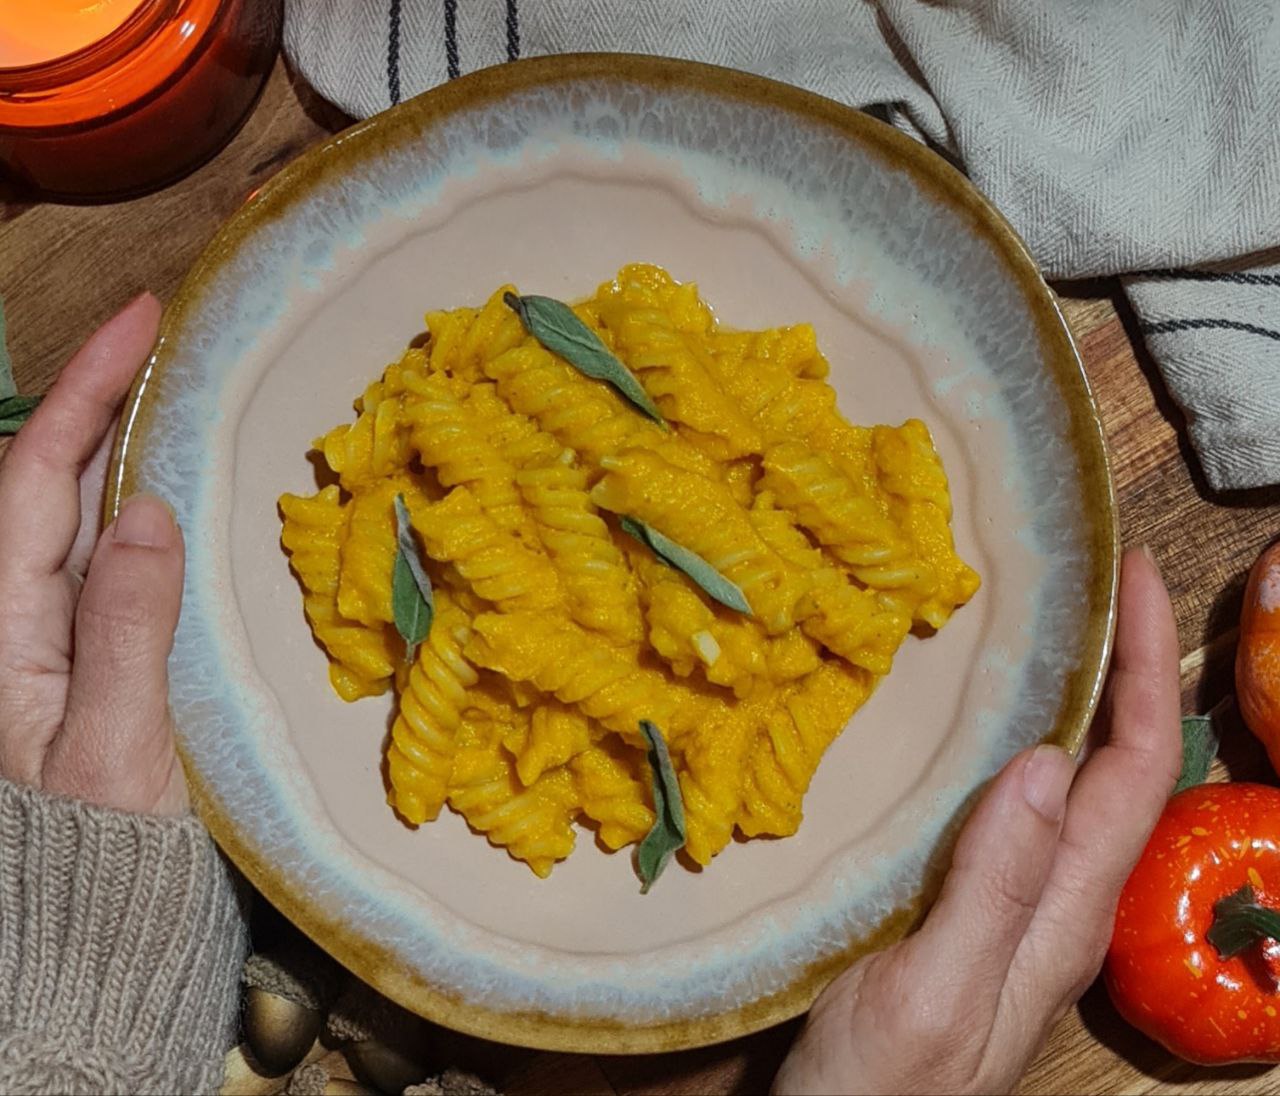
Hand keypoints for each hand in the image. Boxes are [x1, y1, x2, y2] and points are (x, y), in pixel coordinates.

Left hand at [0, 294, 188, 815]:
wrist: (87, 939)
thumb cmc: (97, 859)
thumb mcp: (115, 747)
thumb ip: (125, 630)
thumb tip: (149, 511)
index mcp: (4, 630)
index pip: (38, 476)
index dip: (85, 388)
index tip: (140, 319)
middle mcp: (16, 621)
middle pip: (48, 480)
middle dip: (97, 398)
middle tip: (163, 339)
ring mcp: (50, 640)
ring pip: (77, 517)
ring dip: (118, 445)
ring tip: (170, 393)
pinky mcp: (88, 662)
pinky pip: (108, 563)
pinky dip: (139, 508)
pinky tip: (174, 491)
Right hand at [773, 548, 1180, 1094]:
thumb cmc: (880, 1089)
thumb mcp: (935, 992)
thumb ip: (995, 887)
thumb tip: (1045, 759)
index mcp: (1064, 915)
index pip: (1134, 772)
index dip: (1146, 671)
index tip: (1133, 580)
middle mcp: (1056, 903)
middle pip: (1120, 769)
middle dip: (1128, 669)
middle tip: (1100, 586)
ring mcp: (1014, 907)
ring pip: (1071, 785)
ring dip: (1080, 699)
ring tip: (1054, 630)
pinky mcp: (968, 908)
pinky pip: (1017, 806)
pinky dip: (1018, 740)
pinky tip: (978, 724)